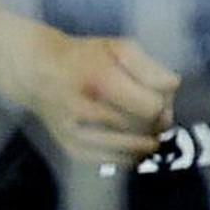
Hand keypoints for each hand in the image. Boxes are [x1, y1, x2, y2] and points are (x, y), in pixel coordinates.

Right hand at [0, 22, 178, 165]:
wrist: (36, 73)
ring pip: (131, 150)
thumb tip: (173, 87)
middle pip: (144, 129)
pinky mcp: (72, 149)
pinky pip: (114, 161)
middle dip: (157, 123)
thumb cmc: (84, 57)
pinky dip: (130, 155)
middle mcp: (85, 110)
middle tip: (154, 113)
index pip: (151, 108)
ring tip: (146, 129)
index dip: (163, 104)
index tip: (160, 98)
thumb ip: (149, 67)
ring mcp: (77, 134)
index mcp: (99, 80)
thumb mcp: (118, 47)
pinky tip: (132, 144)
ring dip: (147, 141)